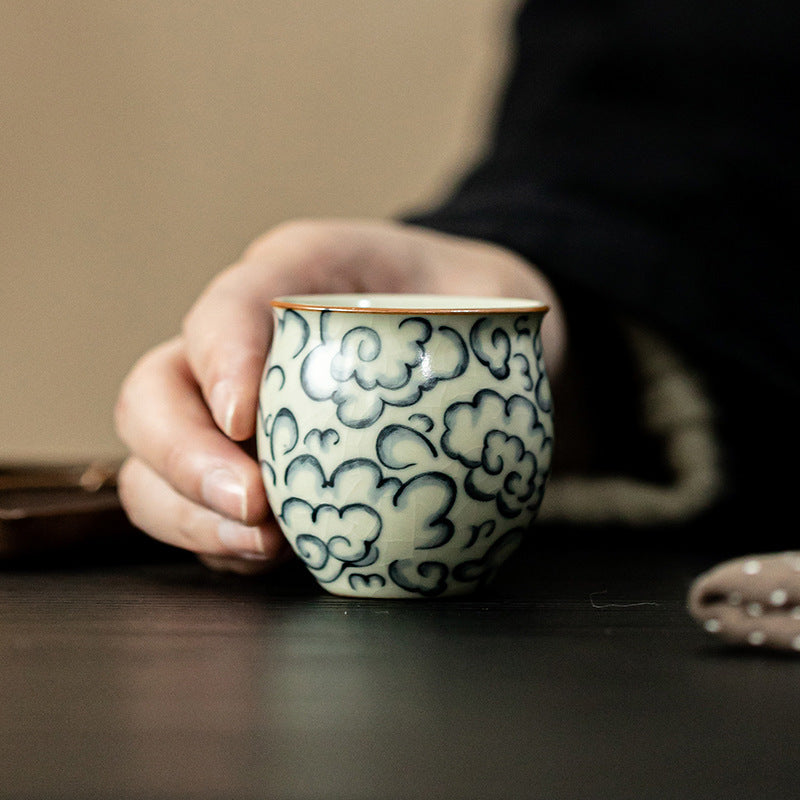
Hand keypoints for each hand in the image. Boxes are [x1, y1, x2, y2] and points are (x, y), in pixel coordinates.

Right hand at [114, 218, 565, 572]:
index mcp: (288, 279)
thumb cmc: (470, 309)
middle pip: (152, 396)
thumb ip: (479, 320)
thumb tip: (454, 400)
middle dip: (184, 458)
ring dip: (190, 516)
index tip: (246, 418)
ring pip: (152, 465)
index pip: (226, 308)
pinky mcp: (246, 470)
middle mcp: (239, 347)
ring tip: (263, 547)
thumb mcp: (489, 287)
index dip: (220, 360)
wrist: (464, 336)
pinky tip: (271, 557)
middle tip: (254, 507)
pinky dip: (216, 544)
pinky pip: (196, 514)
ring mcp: (232, 415)